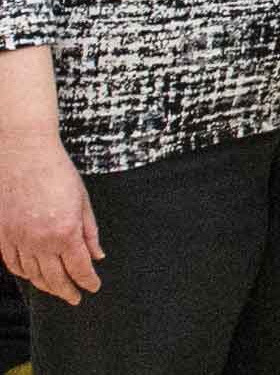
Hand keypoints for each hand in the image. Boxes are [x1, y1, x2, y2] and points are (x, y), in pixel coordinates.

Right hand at [0, 130, 100, 304]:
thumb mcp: (82, 200)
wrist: (21, 152)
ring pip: (30, 273)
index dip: (87, 281)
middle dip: (67, 291)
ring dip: (45, 284)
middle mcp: (38, 240)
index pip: (78, 268)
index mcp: (64, 232)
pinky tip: (31, 274)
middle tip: (75, 298)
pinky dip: (22, 271)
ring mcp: (16, 238)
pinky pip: (10, 261)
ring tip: (56, 289)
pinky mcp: (0, 233)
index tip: (93, 287)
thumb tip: (97, 256)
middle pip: (54, 278)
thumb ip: (89, 231)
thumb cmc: (56, 172)